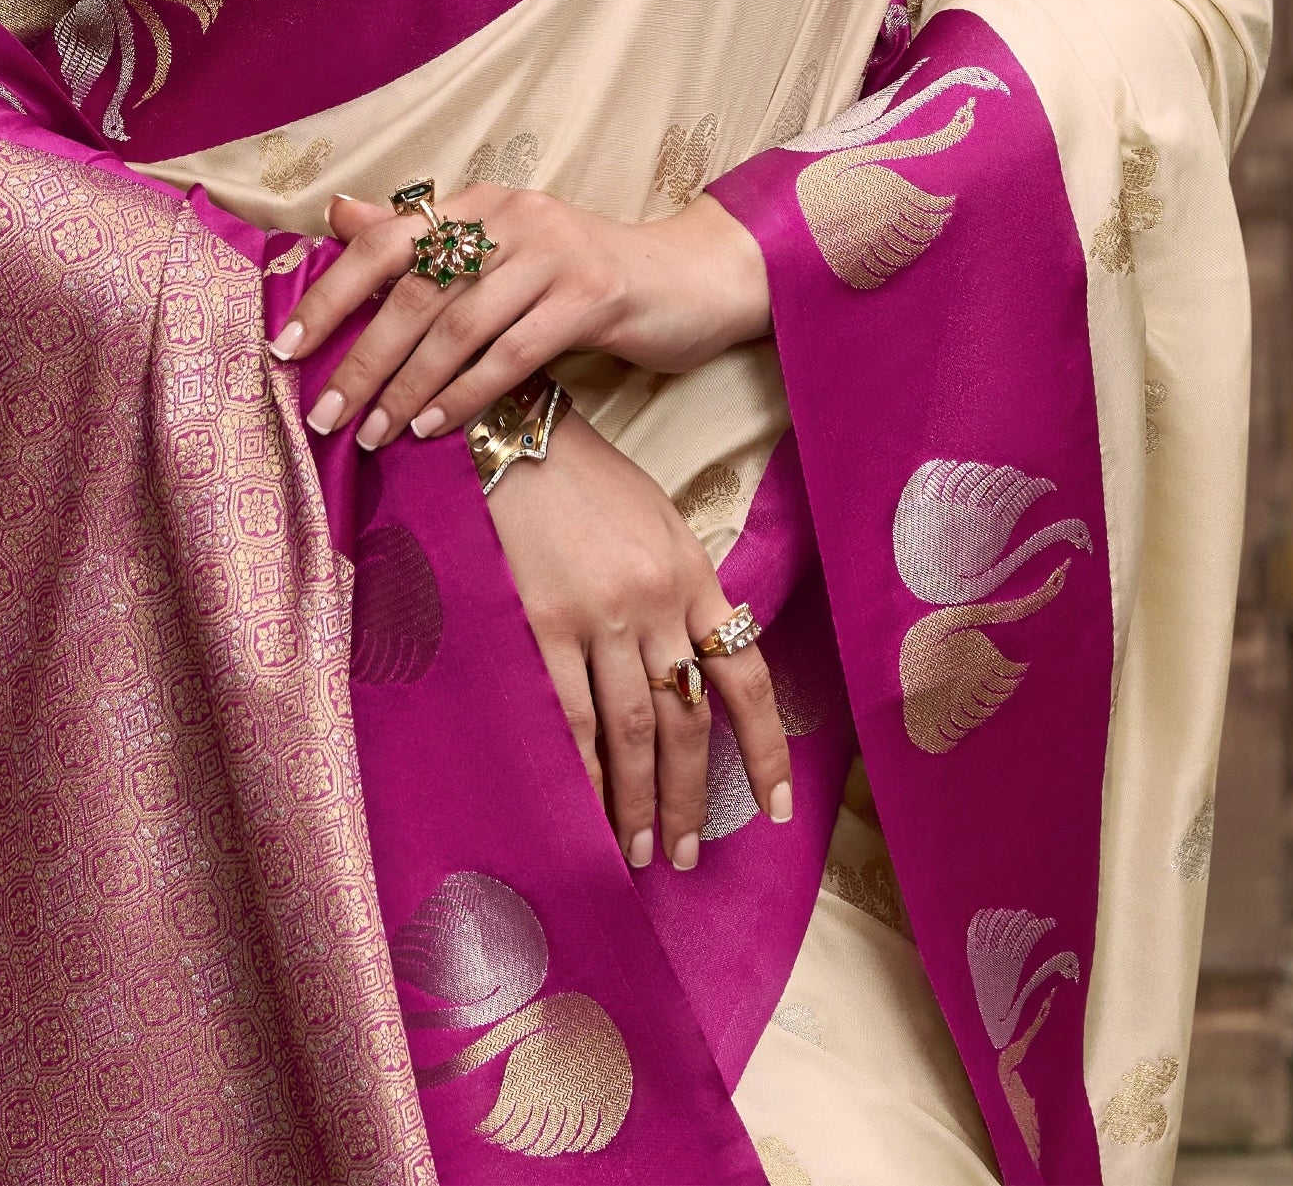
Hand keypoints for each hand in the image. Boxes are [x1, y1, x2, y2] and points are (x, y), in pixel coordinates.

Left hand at [271, 182, 768, 448]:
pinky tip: (437, 427)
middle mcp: (512, 216)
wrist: (692, 279)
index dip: (329, 294)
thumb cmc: (584, 275)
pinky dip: (468, 393)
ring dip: (408, 386)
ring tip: (374, 435)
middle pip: (416, 291)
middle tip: (323, 415)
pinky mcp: (594, 294)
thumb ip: (425, 240)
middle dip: (362, 358)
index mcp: (480, 202)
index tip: (285, 349)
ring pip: (460, 326)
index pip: (385, 241)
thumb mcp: (503, 251)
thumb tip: (339, 217)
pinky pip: (514, 352)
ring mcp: (555, 253)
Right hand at [484, 404, 789, 870]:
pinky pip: (570, 715)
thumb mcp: (656, 520)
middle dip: (689, 796)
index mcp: (692, 573)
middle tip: (686, 855)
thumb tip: (692, 665)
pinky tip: (582, 808)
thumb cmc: (585, 477)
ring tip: (636, 850)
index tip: (776, 808)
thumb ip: (679, 590)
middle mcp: (657, 601)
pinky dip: (581, 770)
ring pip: (631, 730)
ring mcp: (600, 615)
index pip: (746, 675)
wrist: (516, 436)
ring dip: (636, 800)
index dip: (765, 749)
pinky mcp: (543, 623)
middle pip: (686, 720)